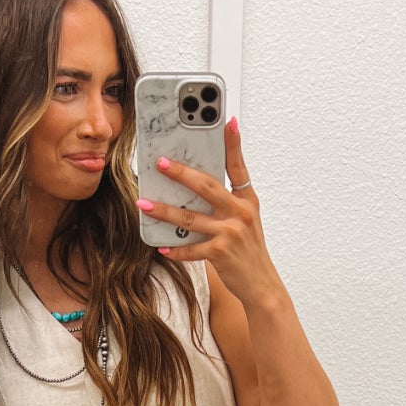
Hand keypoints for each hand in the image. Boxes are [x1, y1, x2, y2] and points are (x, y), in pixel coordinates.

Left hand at [138, 118, 279, 306]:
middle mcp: (241, 213)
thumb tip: (194, 185)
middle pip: (207, 186)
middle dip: (181, 173)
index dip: (233, 143)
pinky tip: (161, 246)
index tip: (227, 121)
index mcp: (247, 200)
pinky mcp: (221, 253)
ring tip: (144, 204)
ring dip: (165, 211)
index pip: (238, 166)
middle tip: (160, 162)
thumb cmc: (248, 250)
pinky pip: (191, 248)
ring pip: (190, 218)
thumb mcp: (245, 220)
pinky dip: (175, 248)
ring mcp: (231, 233)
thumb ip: (226, 201)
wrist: (261, 284)